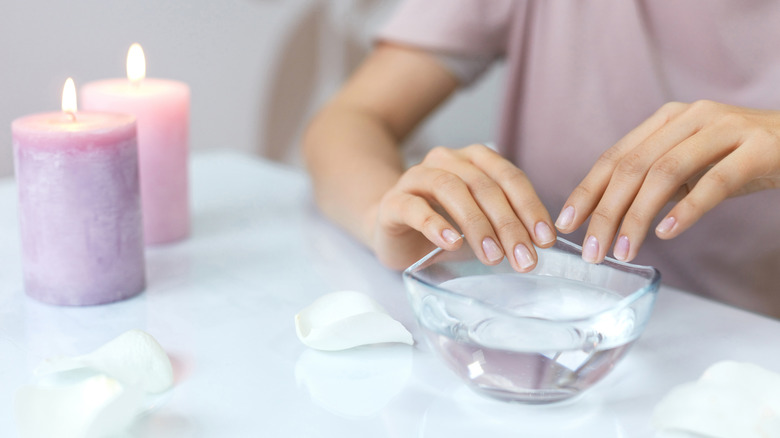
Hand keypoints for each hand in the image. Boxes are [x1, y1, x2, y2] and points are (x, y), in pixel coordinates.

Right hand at [369, 144, 556, 270]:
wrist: (392, 228)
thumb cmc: (443, 225)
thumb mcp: (479, 224)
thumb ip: (504, 227)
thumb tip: (538, 247)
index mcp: (474, 160)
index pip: (509, 176)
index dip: (530, 206)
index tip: (544, 239)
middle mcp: (446, 161)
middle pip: (483, 185)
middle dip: (508, 224)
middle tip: (524, 258)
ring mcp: (416, 177)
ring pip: (451, 190)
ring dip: (477, 225)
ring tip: (493, 256)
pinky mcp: (393, 201)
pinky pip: (414, 208)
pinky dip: (436, 225)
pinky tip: (452, 243)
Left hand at [555, 100, 779, 262]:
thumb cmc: (744, 157)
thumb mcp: (693, 163)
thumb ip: (656, 179)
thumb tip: (610, 215)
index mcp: (667, 120)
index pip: (615, 157)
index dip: (587, 191)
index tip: (567, 223)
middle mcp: (690, 117)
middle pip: (632, 167)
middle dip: (605, 212)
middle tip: (592, 250)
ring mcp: (725, 129)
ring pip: (665, 173)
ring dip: (638, 217)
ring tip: (623, 251)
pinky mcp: (758, 148)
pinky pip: (715, 181)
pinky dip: (686, 208)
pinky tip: (666, 233)